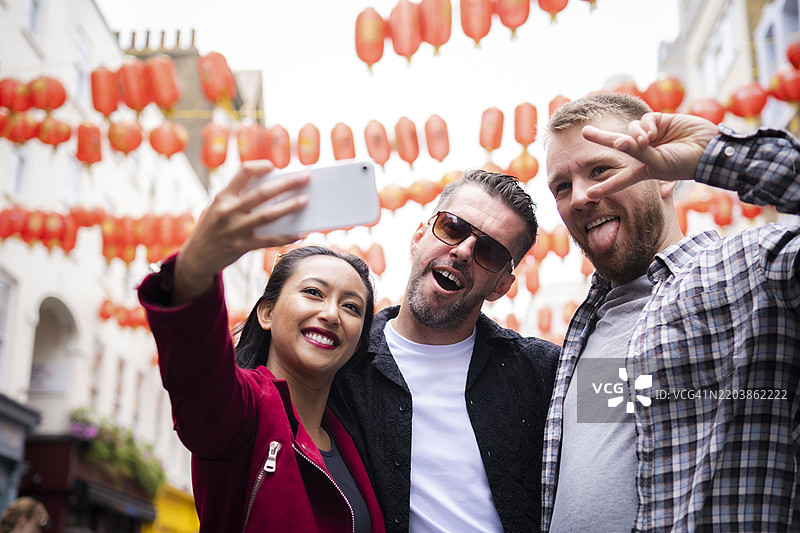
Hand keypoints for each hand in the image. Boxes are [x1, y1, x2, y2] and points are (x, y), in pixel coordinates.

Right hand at [172, 161, 309, 303]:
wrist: (196, 258)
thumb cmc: (213, 228)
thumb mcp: (217, 208)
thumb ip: (238, 199)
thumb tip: (274, 192)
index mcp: (222, 197)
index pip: (243, 172)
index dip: (260, 166)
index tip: (274, 166)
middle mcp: (228, 211)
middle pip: (263, 193)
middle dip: (287, 184)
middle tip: (306, 177)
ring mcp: (235, 229)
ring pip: (268, 215)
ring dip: (290, 207)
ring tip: (306, 200)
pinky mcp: (242, 246)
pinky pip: (269, 240)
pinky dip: (287, 237)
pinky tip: (301, 233)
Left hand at [583, 112, 719, 198]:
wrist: (709, 148)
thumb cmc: (684, 163)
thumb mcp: (657, 163)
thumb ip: (637, 153)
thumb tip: (618, 141)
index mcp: (643, 170)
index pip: (620, 179)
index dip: (605, 187)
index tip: (589, 195)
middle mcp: (645, 152)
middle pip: (618, 144)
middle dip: (601, 138)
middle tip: (585, 132)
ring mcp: (652, 136)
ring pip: (631, 130)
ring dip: (635, 134)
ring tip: (646, 140)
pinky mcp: (660, 122)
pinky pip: (644, 121)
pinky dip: (645, 125)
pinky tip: (654, 131)